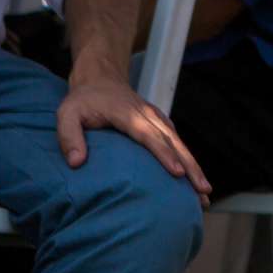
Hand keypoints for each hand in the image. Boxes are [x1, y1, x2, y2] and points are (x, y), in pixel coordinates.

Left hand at [56, 75, 211, 201]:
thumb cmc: (83, 101)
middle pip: (174, 143)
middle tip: (203, 190)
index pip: (150, 136)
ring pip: (181, 145)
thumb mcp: (67, 114)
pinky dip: (189, 161)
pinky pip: (178, 144)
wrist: (101, 79)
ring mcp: (159, 120)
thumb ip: (69, 137)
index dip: (164, 154)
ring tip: (205, 193)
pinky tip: (196, 180)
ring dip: (195, 168)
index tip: (178, 173)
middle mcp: (149, 117)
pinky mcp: (162, 125)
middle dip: (191, 167)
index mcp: (129, 115)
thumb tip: (77, 163)